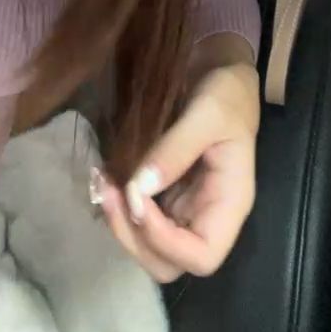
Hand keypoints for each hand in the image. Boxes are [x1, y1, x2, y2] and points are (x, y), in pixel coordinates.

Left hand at [92, 59, 259, 281]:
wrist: (220, 69)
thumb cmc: (226, 91)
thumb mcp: (209, 111)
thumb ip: (176, 149)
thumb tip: (138, 189)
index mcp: (229, 203)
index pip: (202, 256)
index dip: (166, 242)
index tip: (137, 201)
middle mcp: (206, 215)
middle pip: (169, 262)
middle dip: (133, 238)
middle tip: (108, 193)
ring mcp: (183, 206)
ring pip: (147, 245)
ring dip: (119, 223)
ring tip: (102, 181)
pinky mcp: (164, 192)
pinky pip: (138, 216)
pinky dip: (117, 206)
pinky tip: (105, 175)